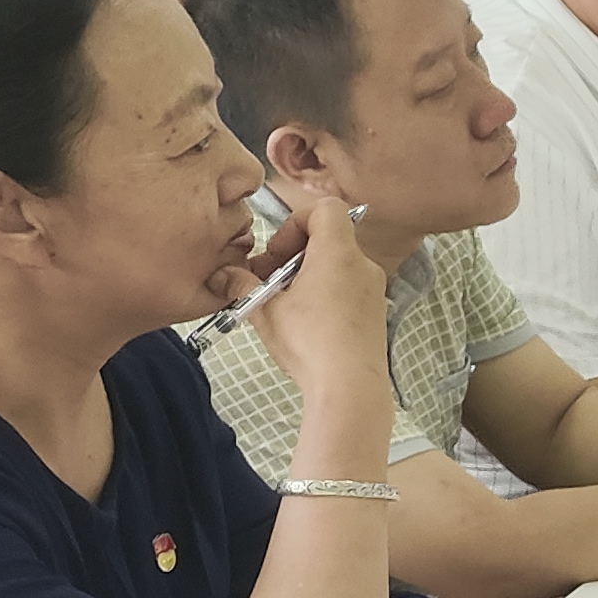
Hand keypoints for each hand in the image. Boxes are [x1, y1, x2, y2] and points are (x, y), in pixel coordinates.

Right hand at [243, 193, 392, 422]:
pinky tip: (303, 324)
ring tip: (281, 306)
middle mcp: (363, 266)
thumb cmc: (311, 344)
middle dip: (292, 255)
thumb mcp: (264, 309)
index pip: (326, 209)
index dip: (295, 222)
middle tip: (268, 281)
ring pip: (336, 267)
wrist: (350, 388)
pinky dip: (324, 296)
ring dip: (306, 277)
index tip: (276, 254)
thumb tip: (221, 275)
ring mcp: (373, 291)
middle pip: (327, 239)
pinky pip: (347, 290)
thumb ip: (240, 285)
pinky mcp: (375, 315)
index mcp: (339, 252)